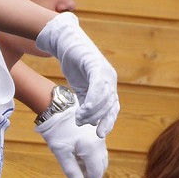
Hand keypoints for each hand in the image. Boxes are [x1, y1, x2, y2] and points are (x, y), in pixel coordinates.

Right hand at [35, 13, 118, 137]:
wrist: (65, 42)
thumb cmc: (73, 65)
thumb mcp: (81, 87)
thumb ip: (86, 102)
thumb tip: (88, 121)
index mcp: (108, 85)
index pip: (113, 108)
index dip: (108, 121)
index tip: (101, 135)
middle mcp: (110, 78)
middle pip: (110, 105)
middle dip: (98, 118)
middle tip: (84, 125)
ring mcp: (104, 71)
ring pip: (104, 97)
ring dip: (92, 112)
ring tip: (79, 118)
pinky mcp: (94, 64)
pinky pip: (97, 85)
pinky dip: (92, 99)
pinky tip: (84, 109)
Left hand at [36, 105, 107, 177]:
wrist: (58, 109)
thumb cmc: (57, 132)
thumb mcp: (61, 153)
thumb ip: (71, 171)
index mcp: (91, 148)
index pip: (96, 171)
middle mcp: (99, 143)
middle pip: (101, 165)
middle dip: (95, 177)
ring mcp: (98, 137)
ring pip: (101, 157)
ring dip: (94, 168)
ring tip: (84, 176)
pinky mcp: (95, 133)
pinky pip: (98, 149)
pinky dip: (93, 159)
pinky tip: (83, 162)